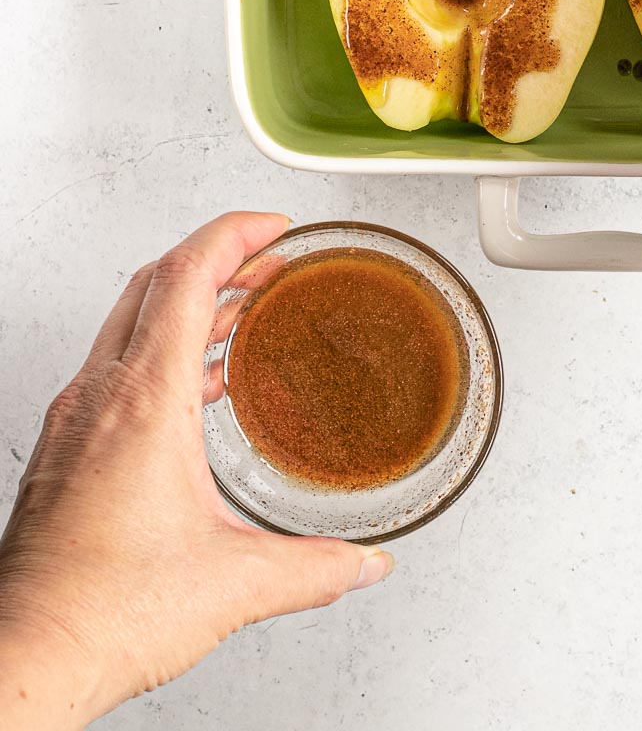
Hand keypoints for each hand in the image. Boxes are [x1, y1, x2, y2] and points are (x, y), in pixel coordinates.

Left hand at [0, 213, 392, 728]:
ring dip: (188, 305)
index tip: (272, 225)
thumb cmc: (98, 614)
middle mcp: (101, 397)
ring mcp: (76, 423)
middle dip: (217, 259)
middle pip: (154, 284)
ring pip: (130, 325)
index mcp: (143, 399)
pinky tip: (193, 394)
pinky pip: (115, 370)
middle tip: (267, 259)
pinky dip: (161, 354)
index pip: (185, 273)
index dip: (233, 234)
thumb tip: (364, 562)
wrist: (24, 660)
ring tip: (239, 314)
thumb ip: (313, 567)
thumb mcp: (232, 584)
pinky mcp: (65, 454)